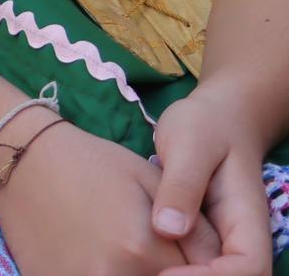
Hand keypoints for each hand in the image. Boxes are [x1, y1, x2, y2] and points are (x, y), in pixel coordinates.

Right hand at [0, 118, 211, 275]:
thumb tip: (219, 263)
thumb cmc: (92, 163)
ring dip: (137, 271)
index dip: (195, 263)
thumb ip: (196, 230)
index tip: (179, 247)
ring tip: (119, 243)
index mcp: (142, 248)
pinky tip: (93, 252)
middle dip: (166, 268)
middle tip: (145, 242)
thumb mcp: (153, 182)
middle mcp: (112, 274)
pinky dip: (105, 271)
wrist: (23, 159)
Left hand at [147, 87, 272, 275]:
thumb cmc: (203, 127)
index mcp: (246, 220)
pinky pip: (190, 266)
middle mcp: (238, 239)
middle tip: (141, 274)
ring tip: (131, 270)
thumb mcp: (190, 144)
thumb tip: (167, 230)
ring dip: (173, 274)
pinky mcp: (197, 239)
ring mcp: (219, 242)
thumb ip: (181, 184)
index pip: (249, 268)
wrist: (212, 119)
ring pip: (208, 275)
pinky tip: (132, 264)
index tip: (165, 273)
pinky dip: (163, 268)